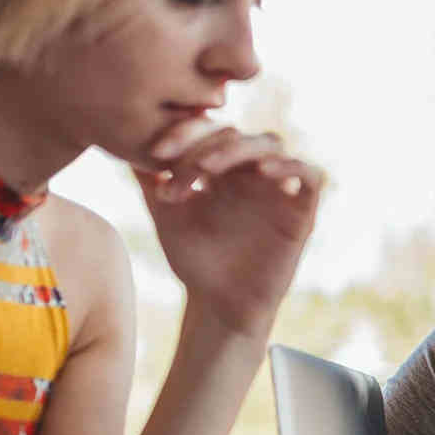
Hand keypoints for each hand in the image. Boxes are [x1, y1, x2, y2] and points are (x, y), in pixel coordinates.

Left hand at [138, 117, 323, 339]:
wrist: (220, 304)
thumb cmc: (196, 261)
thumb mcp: (166, 215)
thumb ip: (150, 180)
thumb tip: (122, 141)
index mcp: (223, 169)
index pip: (210, 130)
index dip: (185, 132)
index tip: (155, 153)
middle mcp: (252, 173)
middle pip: (238, 133)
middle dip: (204, 145)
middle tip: (175, 165)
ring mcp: (279, 190)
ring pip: (272, 144)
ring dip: (240, 148)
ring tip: (209, 168)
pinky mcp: (303, 211)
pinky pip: (311, 175)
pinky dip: (292, 165)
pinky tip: (264, 171)